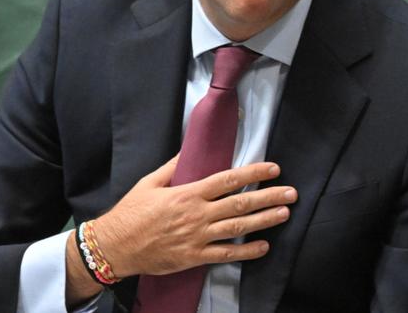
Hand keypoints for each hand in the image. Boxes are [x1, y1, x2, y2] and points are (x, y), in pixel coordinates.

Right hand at [66, 158, 296, 305]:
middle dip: (269, 197)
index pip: (228, 180)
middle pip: (240, 204)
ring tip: (284, 214)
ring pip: (238, 229)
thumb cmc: (131, 212)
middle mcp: (197, 215)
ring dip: (264, 221)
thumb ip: (174, 167)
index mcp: (188, 193)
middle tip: (291, 193)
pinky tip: (263, 247)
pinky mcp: (194, 257)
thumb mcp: (150, 183)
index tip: (273, 169)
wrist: (115, 246)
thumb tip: (190, 150)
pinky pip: (225, 255)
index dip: (253, 174)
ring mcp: (197, 238)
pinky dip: (246, 252)